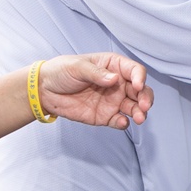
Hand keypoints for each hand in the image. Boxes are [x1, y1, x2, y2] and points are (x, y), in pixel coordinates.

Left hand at [38, 53, 153, 129]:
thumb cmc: (61, 71)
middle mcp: (117, 84)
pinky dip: (124, 123)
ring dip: (139, 112)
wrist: (44, 91)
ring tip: (138, 118)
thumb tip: (114, 79)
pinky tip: (122, 122)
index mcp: (113, 66)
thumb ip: (96, 73)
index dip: (140, 78)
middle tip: (144, 106)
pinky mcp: (105, 116)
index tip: (138, 86)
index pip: (134, 71)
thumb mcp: (77, 67)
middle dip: (146, 98)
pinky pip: (119, 121)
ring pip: (134, 107)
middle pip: (140, 91)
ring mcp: (113, 101)